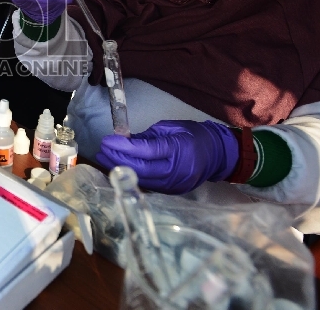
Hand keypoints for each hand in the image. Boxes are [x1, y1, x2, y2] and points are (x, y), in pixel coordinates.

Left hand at [95, 120, 238, 194]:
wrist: (217, 155)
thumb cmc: (194, 136)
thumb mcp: (172, 128)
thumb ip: (148, 136)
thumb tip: (124, 140)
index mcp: (178, 149)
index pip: (146, 151)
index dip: (124, 147)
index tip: (107, 140)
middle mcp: (176, 170)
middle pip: (140, 168)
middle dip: (117, 159)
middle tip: (101, 150)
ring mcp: (174, 184)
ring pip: (141, 180)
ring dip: (120, 169)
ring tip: (104, 159)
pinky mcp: (171, 192)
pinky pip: (147, 185)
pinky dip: (131, 176)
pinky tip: (118, 168)